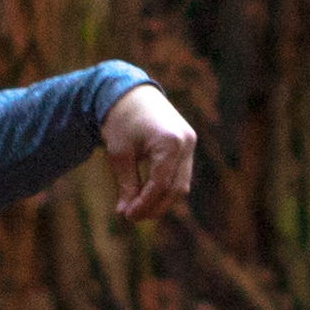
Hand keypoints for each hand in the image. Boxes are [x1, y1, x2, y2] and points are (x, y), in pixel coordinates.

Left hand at [100, 83, 196, 220]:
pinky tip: (148, 196)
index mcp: (170, 142)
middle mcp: (186, 142)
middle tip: (133, 217)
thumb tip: (126, 213)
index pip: (161, 184)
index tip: (128, 216)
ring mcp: (190, 143)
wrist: (130, 93)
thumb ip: (127, 184)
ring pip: (182, 184)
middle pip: (176, 188)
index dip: (145, 204)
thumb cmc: (121, 121)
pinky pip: (180, 173)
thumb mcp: (119, 154)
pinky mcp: (187, 144)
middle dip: (155, 206)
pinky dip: (166, 187)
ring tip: (139, 209)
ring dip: (162, 200)